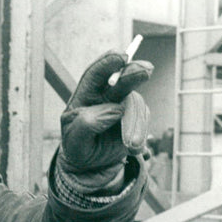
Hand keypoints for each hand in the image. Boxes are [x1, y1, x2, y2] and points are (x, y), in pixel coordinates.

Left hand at [59, 51, 152, 192]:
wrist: (91, 165)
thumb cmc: (79, 147)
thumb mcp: (75, 140)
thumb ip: (88, 124)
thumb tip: (115, 110)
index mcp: (85, 95)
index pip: (94, 74)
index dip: (107, 63)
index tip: (121, 56)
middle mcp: (106, 95)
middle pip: (122, 78)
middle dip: (133, 73)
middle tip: (146, 70)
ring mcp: (123, 104)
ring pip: (136, 103)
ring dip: (136, 123)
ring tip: (131, 145)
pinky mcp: (136, 116)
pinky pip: (144, 119)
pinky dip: (141, 134)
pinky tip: (135, 149)